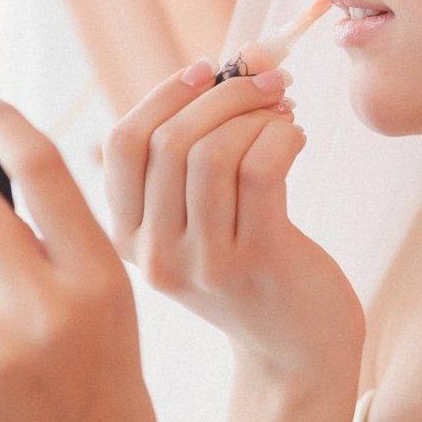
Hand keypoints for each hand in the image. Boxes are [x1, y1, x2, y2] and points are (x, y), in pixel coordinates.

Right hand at [102, 58, 364, 383]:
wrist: (298, 350)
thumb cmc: (253, 270)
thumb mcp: (195, 226)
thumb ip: (183, 163)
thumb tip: (208, 73)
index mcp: (127, 237)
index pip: (122, 144)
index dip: (163, 94)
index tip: (206, 71)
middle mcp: (155, 254)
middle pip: (169, 140)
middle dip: (224, 94)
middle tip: (267, 81)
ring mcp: (204, 261)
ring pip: (213, 151)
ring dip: (256, 112)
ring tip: (284, 110)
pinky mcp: (257, 260)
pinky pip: (259, 168)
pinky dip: (281, 135)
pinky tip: (295, 137)